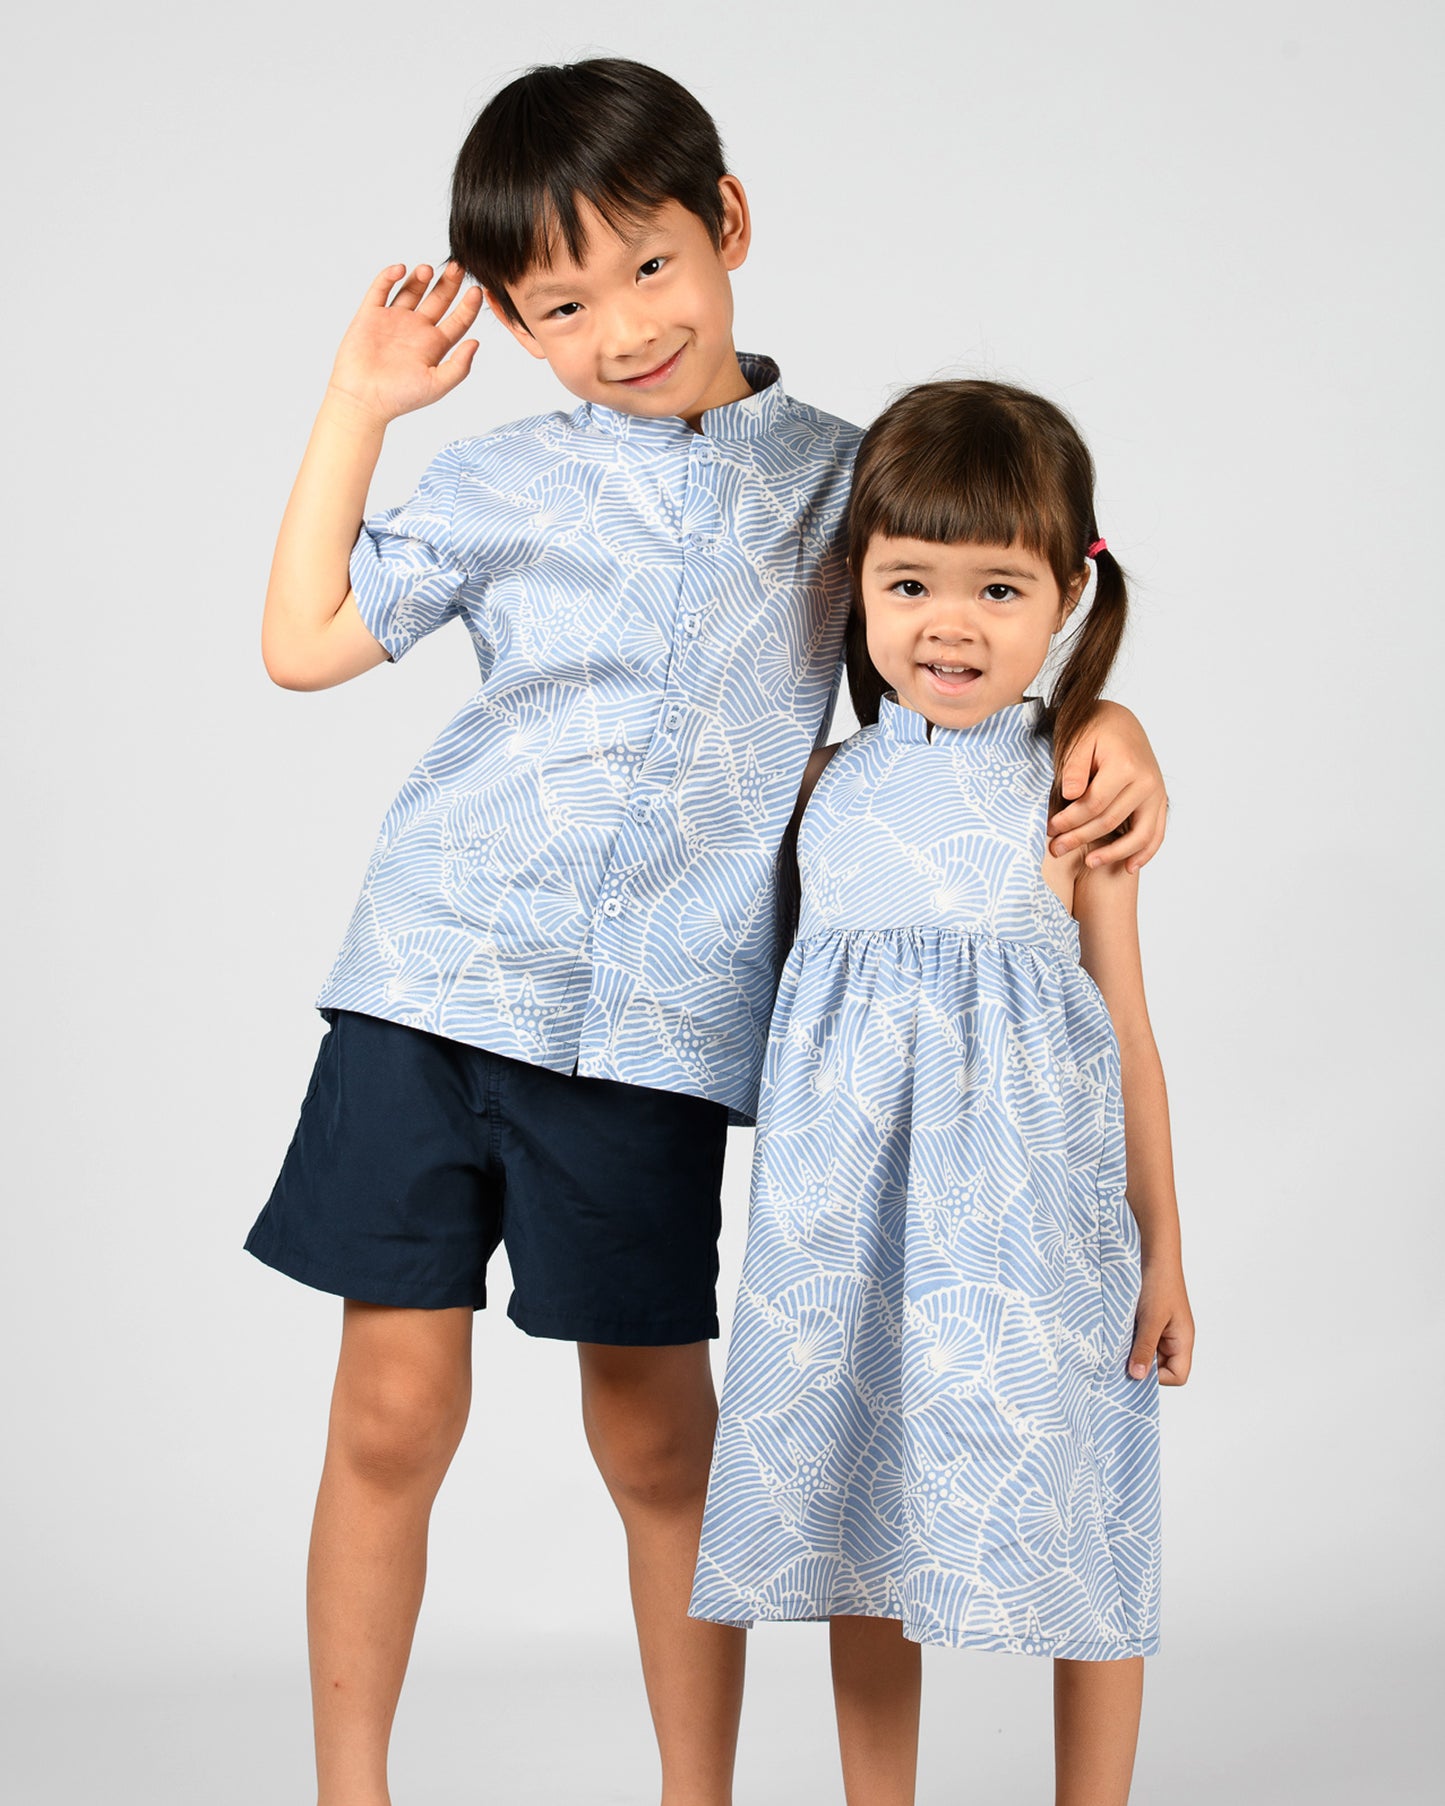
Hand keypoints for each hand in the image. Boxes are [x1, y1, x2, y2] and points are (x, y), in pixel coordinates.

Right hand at [326, 262, 483, 425]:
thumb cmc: (400, 398)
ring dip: (420, 277)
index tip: (477, 291)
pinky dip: (389, 276)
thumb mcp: (436, 385)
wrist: (363, 399)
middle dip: (449, 282)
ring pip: (411, 290)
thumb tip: (476, 342)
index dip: (469, 305)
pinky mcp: (371, 315)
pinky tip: (400, 270)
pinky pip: (381, 289)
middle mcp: (416, 329)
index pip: (458, 319)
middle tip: (457, 267)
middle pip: (438, 299)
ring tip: (427, 270)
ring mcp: (394, 320)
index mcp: (435, 345)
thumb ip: (459, 366)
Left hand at [1049, 701, 1167, 871]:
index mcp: (1125, 765)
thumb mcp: (1078, 740)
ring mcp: (1156, 792)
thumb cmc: (1093, 729)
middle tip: (1055, 849)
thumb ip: (1074, 767)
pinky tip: (1129, 867)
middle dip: (1080, 838)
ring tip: (1089, 863)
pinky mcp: (1160, 800)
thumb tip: (1071, 795)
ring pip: (1138, 834)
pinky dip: (1145, 852)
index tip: (1050, 829)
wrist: (1118, 721)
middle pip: (1110, 821)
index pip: (1093, 804)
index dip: (1069, 820)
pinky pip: (1156, 832)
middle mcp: (1146, 781)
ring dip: (1113, 853)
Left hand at [1127, 1263, 1193, 1386]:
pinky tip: (1119, 1329)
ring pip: (1148, 1352)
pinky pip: (1141, 1338)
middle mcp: (1175, 1338)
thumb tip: (1137, 1377)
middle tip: (1122, 1355)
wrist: (1153, 1252)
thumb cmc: (1159, 1282)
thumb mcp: (1151, 1319)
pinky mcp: (1149, 1319)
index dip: (1158, 1377)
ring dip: (1133, 1349)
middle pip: (1161, 1367)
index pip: (1178, 1376)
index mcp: (1183, 1340)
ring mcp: (1162, 1328)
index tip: (1137, 1365)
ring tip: (1120, 1338)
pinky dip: (1130, 1337)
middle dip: (1142, 1363)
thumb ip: (1145, 1348)